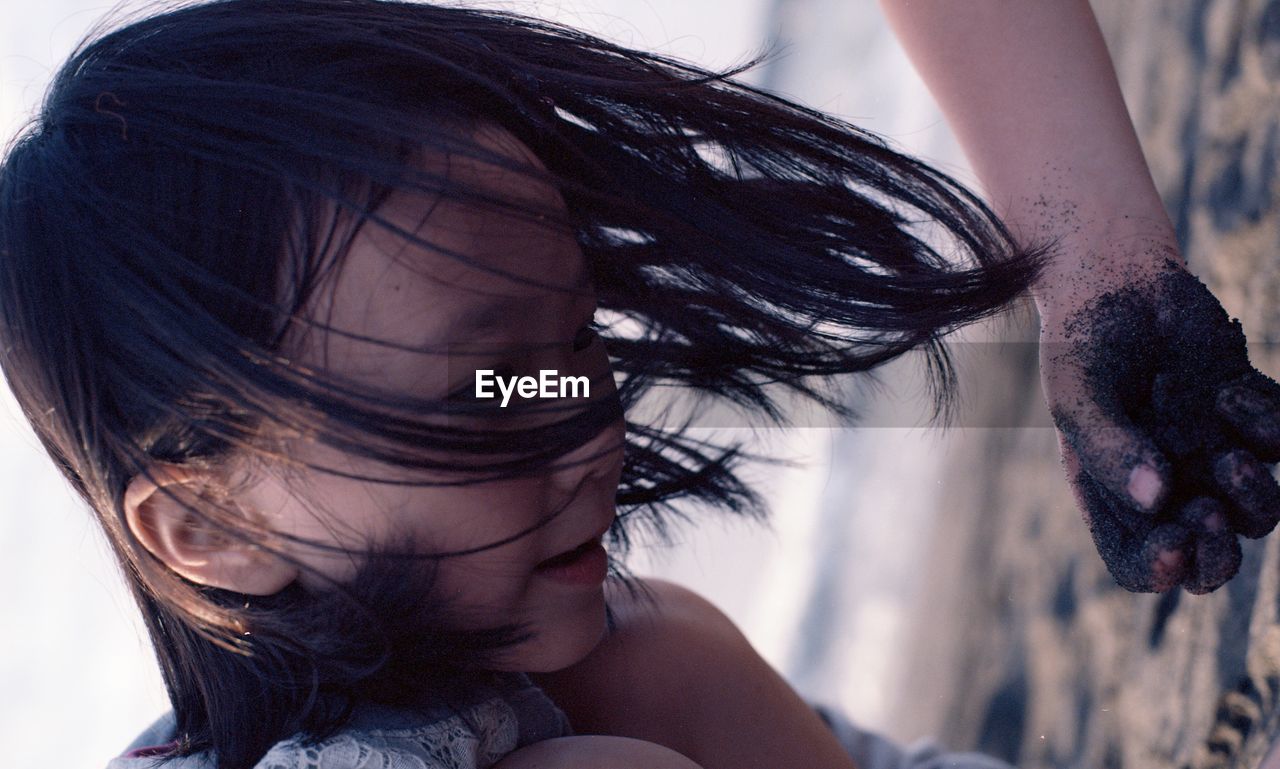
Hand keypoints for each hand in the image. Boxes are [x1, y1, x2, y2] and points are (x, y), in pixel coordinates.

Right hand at [1040, 256, 1279, 592]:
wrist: (1120, 278)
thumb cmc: (1082, 343)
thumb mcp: (1077, 396)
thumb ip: (1109, 449)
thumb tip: (1157, 500)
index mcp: (1116, 499)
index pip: (1140, 563)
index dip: (1160, 568)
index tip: (1174, 541)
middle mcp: (1170, 490)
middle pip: (1211, 560)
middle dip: (1219, 556)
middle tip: (1209, 519)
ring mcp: (1215, 456)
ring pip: (1261, 515)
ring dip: (1254, 498)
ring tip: (1231, 461)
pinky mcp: (1252, 420)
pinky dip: (1265, 425)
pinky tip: (1226, 390)